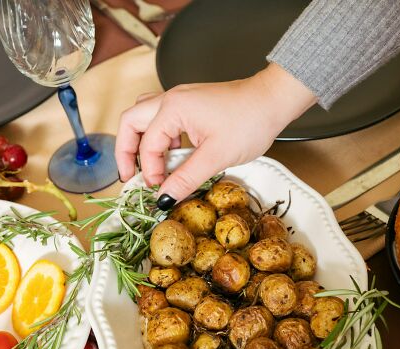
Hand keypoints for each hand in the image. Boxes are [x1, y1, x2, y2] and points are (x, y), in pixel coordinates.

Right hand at [115, 63, 317, 208]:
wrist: (273, 100)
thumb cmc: (250, 122)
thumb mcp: (216, 157)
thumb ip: (186, 179)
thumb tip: (164, 198)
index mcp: (172, 108)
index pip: (147, 144)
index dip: (149, 171)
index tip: (159, 191)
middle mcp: (171, 98)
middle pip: (131, 121)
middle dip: (126, 150)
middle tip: (130, 176)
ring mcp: (180, 98)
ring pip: (144, 116)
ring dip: (141, 141)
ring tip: (149, 166)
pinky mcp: (191, 103)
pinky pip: (162, 118)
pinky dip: (160, 137)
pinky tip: (173, 154)